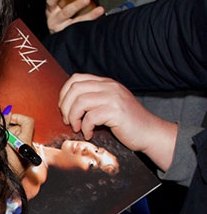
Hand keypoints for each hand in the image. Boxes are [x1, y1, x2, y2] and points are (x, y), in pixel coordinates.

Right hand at [4, 112, 34, 176]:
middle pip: (23, 129)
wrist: (0, 186)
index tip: (6, 120)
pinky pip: (19, 148)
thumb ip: (2, 125)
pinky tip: (4, 152)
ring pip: (20, 139)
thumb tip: (6, 112)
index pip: (28, 121)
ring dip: (9, 138)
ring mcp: (29, 157)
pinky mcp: (26, 162)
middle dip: (10, 129)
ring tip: (0, 145)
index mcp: (25, 143)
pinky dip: (11, 146)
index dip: (16, 117)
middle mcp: (30, 149)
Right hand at [45, 0, 104, 32]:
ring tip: (100, 10)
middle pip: (65, 13)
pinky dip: (91, 25)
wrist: (59, 35)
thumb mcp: (59, 7)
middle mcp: (55, 21)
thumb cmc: (61, 16)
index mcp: (51, 10)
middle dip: (76, 5)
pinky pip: (82, 31)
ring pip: (76, 23)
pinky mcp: (70, 36)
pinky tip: (100, 20)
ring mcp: (62, 29)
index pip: (51, 1)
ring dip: (89, 16)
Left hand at [58, 73, 177, 171]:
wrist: (149, 132)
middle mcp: (110, 86)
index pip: (76, 79)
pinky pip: (90, 117)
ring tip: (78, 128)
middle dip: (65, 107)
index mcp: (106, 83)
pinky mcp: (116, 111)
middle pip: (74, 88)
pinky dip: (85, 128)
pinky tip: (90, 134)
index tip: (65, 110)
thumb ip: (93, 100)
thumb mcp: (108, 105)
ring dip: (73, 118)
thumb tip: (66, 106)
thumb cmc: (126, 123)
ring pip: (80, 102)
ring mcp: (114, 97)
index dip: (64, 94)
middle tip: (68, 121)